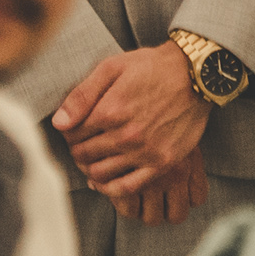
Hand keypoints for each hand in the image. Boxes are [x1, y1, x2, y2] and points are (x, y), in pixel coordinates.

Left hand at [56, 45, 213, 218]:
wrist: (194, 75)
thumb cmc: (151, 67)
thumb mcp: (111, 68)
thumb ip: (82, 95)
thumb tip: (59, 123)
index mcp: (110, 111)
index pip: (73, 133)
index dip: (68, 132)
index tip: (71, 129)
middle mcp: (126, 136)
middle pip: (85, 154)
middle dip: (76, 150)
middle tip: (78, 144)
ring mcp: (145, 152)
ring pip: (101, 172)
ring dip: (89, 168)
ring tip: (90, 159)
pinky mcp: (162, 163)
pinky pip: (128, 186)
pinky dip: (110, 188)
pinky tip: (103, 181)